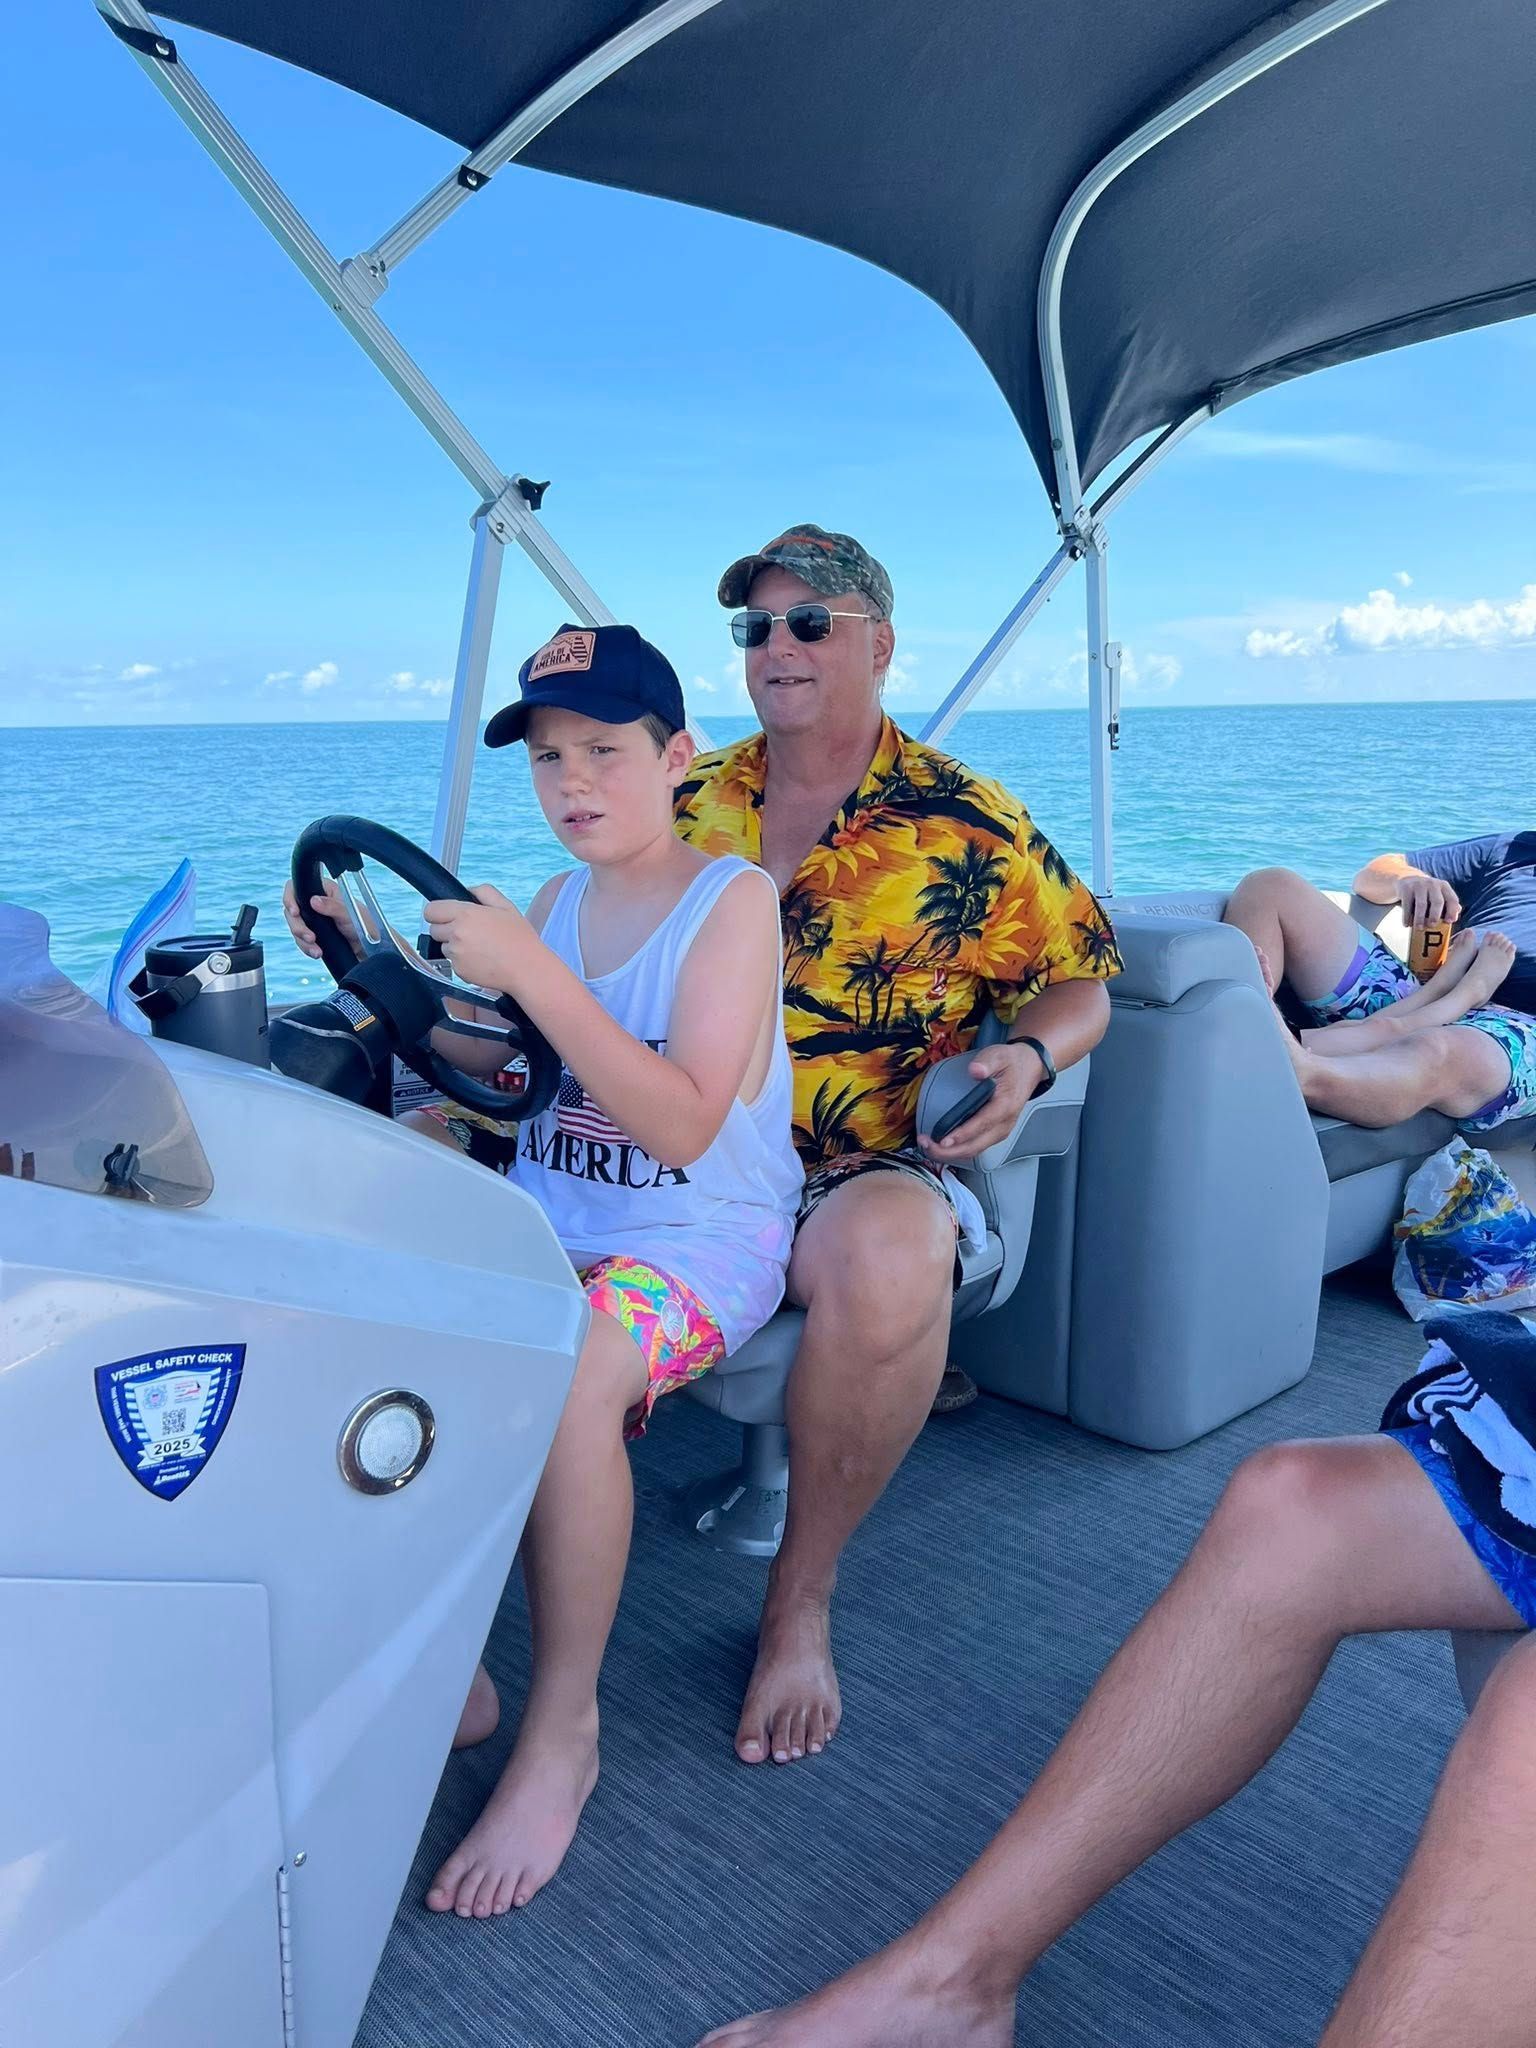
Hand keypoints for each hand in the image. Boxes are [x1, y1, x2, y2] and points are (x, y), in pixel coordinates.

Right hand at [282, 876, 360, 960]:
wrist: (370, 949)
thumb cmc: (366, 925)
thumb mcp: (350, 914)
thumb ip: (333, 906)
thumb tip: (314, 901)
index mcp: (323, 890)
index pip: (296, 887)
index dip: (290, 898)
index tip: (295, 912)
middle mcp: (315, 903)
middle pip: (292, 911)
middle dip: (298, 927)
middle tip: (310, 937)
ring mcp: (313, 920)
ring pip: (295, 928)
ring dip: (302, 941)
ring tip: (316, 949)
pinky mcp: (313, 934)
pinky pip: (301, 941)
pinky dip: (307, 948)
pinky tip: (317, 952)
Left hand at [422, 884, 535, 992]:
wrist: (527, 969)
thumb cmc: (519, 939)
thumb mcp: (506, 906)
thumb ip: (484, 892)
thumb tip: (467, 891)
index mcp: (465, 914)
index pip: (431, 910)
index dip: (438, 912)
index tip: (446, 916)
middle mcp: (457, 934)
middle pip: (434, 929)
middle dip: (446, 929)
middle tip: (468, 932)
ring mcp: (456, 954)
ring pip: (444, 947)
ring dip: (455, 946)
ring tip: (479, 948)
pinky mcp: (459, 971)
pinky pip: (453, 963)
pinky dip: (463, 962)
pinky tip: (481, 960)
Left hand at [917, 1039, 1045, 1164]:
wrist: (1029, 1068)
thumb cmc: (1011, 1063)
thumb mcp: (999, 1055)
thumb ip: (986, 1062)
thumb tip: (975, 1070)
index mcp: (1005, 1105)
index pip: (982, 1124)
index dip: (962, 1134)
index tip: (943, 1140)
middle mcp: (1005, 1123)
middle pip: (975, 1146)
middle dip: (948, 1151)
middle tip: (925, 1144)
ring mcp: (1001, 1130)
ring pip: (974, 1150)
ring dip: (950, 1153)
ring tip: (927, 1147)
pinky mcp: (995, 1133)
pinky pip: (975, 1147)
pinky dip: (957, 1150)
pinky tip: (941, 1147)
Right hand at [1395, 871, 1460, 925]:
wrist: (1406, 879)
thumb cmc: (1426, 893)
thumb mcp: (1438, 895)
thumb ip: (1447, 905)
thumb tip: (1453, 918)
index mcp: (1444, 886)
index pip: (1452, 899)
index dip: (1452, 911)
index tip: (1449, 922)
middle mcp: (1433, 884)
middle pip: (1437, 902)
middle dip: (1435, 916)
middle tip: (1432, 926)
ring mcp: (1419, 885)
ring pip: (1422, 904)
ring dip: (1420, 918)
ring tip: (1419, 928)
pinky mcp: (1406, 888)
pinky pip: (1407, 905)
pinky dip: (1407, 916)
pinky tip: (1407, 924)